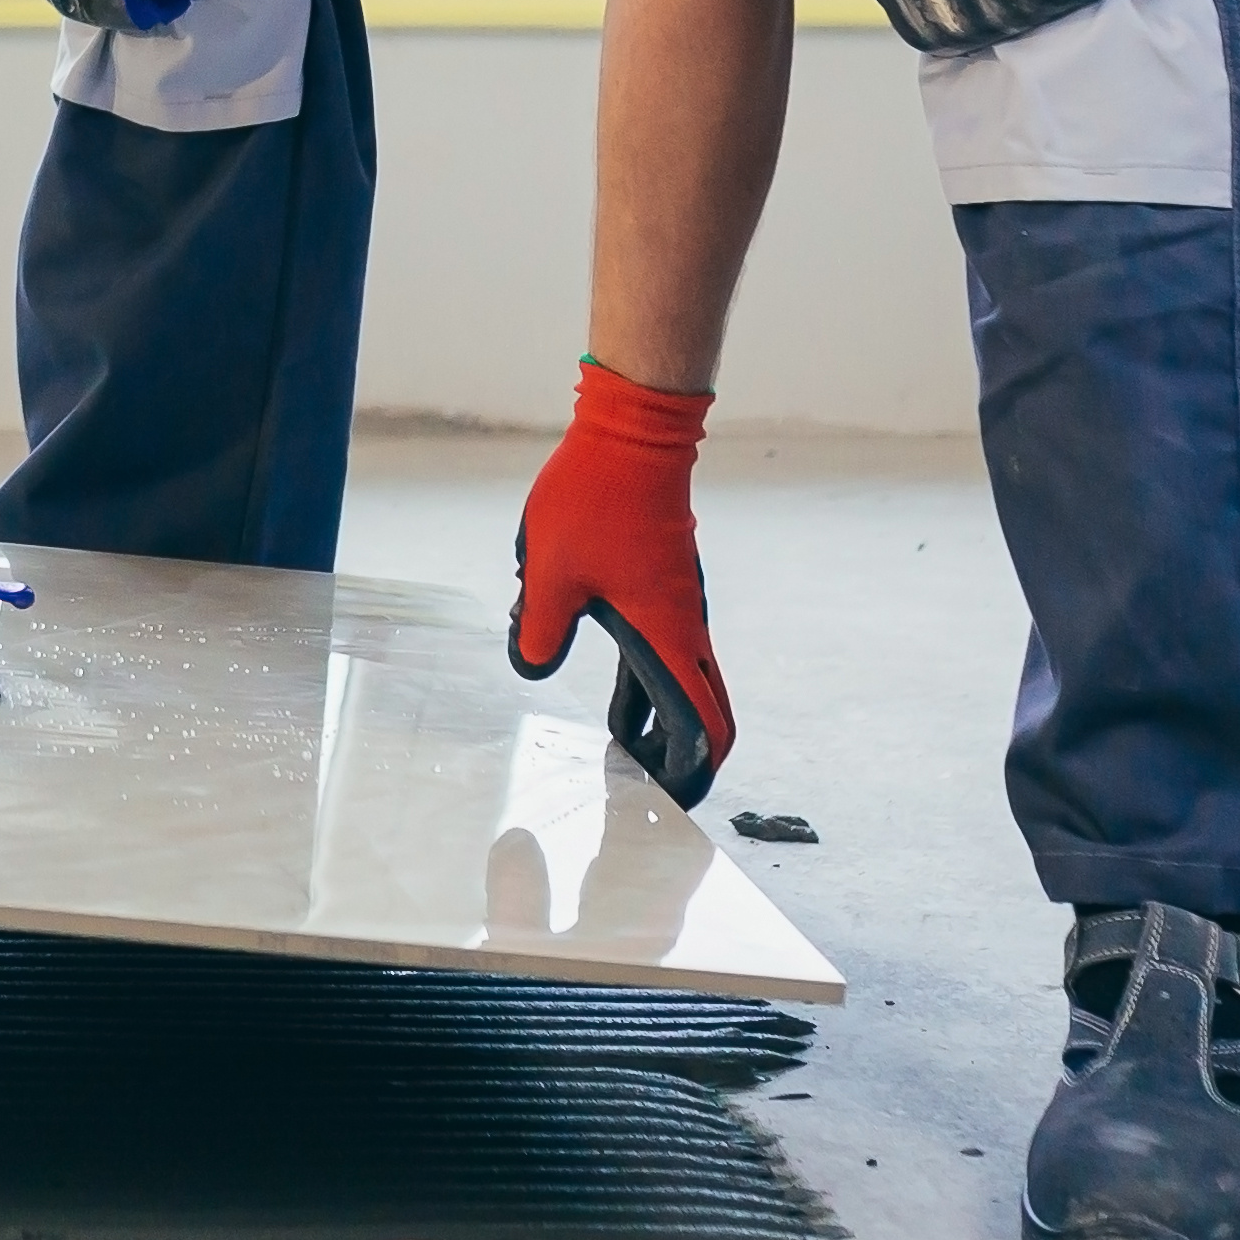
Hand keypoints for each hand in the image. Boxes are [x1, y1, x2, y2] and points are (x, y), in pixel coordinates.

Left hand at [510, 361, 733, 805]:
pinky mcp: (664, 589)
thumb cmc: (593, 499)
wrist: (632, 433)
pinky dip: (650, 689)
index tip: (668, 807)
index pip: (704, 727)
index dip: (694, 775)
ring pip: (685, 684)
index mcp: (667, 635)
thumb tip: (532, 670)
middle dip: (682, 761)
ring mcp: (679, 607)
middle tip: (644, 794)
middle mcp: (685, 627)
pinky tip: (616, 702)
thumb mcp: (548, 575)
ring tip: (623, 756)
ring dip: (661, 725)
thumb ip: (538, 632)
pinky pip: (666, 655)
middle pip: (707, 714)